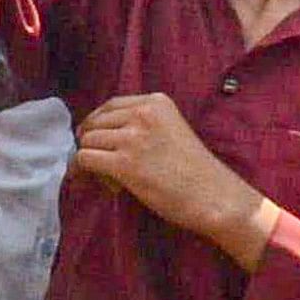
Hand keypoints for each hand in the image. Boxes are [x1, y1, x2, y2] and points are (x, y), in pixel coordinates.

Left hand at [72, 93, 273, 268]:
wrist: (215, 197)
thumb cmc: (196, 172)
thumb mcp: (171, 131)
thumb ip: (141, 126)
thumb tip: (100, 136)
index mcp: (156, 102)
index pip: (110, 106)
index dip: (99, 125)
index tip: (100, 143)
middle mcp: (143, 113)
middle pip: (94, 122)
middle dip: (93, 145)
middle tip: (105, 167)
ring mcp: (133, 137)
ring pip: (87, 141)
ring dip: (92, 161)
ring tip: (113, 180)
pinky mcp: (125, 163)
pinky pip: (85, 160)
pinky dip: (85, 173)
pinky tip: (108, 186)